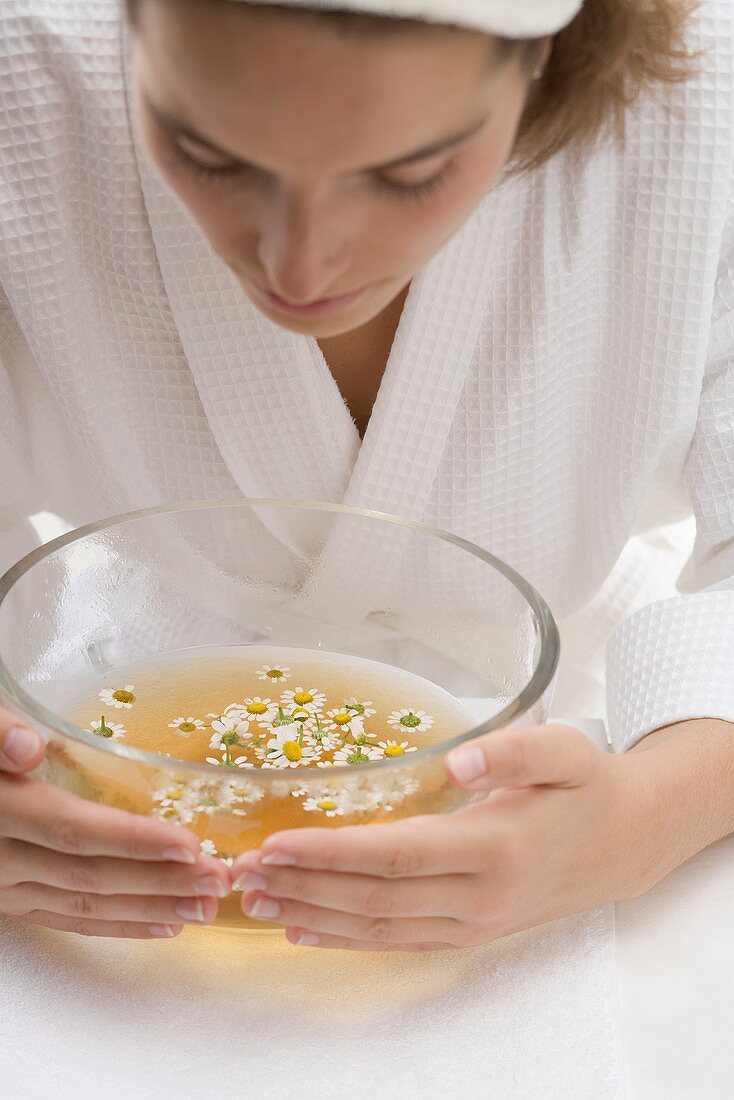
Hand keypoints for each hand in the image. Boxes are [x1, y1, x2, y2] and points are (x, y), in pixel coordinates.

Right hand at [0, 707, 229, 937]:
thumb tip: (28, 749)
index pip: (75, 832)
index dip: (133, 841)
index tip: (188, 845)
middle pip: (90, 877)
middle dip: (161, 883)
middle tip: (219, 880)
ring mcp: (2, 888)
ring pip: (84, 906)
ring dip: (150, 910)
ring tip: (205, 907)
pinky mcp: (8, 900)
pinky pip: (65, 920)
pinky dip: (115, 926)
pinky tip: (161, 927)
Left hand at [230, 723, 656, 950]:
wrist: (625, 843)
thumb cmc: (587, 787)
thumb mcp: (565, 751)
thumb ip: (513, 751)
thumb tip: (458, 762)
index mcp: (496, 846)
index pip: (397, 855)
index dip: (332, 854)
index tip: (276, 844)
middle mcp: (479, 896)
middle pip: (375, 898)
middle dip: (302, 887)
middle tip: (240, 874)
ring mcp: (472, 923)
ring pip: (378, 927)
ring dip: (311, 916)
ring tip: (255, 902)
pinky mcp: (468, 934)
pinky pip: (397, 942)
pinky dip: (345, 940)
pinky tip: (305, 931)